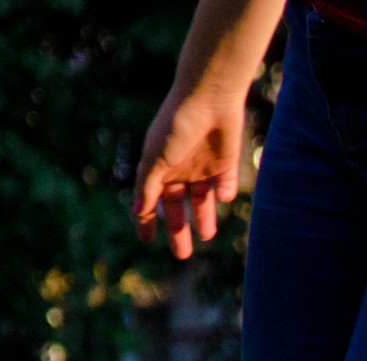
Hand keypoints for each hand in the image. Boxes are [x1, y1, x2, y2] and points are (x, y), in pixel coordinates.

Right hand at [133, 92, 245, 258]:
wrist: (208, 100)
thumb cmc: (176, 127)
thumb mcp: (156, 160)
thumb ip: (148, 187)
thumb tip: (139, 212)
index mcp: (160, 167)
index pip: (152, 200)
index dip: (148, 220)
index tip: (146, 241)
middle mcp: (181, 170)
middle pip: (180, 207)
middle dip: (180, 230)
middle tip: (182, 255)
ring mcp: (204, 167)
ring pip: (204, 201)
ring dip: (205, 219)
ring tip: (207, 235)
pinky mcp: (227, 164)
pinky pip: (225, 186)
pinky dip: (224, 193)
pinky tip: (221, 196)